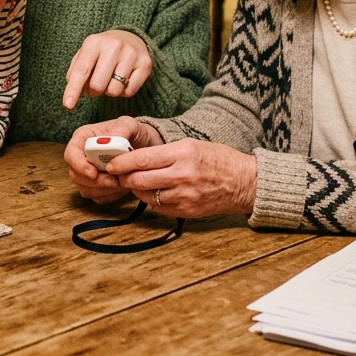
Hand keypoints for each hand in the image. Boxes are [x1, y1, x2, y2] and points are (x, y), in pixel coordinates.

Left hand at [62, 30, 152, 108]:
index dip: (73, 90)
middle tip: (95, 85)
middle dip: (93, 91)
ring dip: (109, 91)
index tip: (67, 105)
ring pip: (114, 91)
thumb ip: (75, 71)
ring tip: (110, 80)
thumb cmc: (102, 51)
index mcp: (94, 42)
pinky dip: (123, 91)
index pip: (82, 71)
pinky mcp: (145, 64)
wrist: (130, 38)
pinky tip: (123, 79)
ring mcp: (131, 54)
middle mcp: (114, 46)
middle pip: (98, 86)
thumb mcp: (86, 53)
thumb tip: (72, 93)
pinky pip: (129, 92)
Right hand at [63, 116, 162, 204]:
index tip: (93, 173)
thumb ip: (121, 129)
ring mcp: (87, 173)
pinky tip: (123, 186)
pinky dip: (110, 195)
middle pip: (75, 175)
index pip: (71, 154)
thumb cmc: (132, 132)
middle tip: (115, 181)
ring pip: (85, 189)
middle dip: (95, 182)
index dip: (79, 165)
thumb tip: (110, 141)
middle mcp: (81, 156)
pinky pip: (98, 197)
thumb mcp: (129, 124)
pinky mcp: (96, 187)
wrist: (143, 146)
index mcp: (83, 138)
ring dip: (104, 190)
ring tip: (123, 182)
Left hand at [107, 139, 258, 218]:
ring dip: (136, 190)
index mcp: (182, 153)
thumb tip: (135, 158)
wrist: (244, 183)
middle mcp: (181, 175)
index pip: (141, 159)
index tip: (111, 163)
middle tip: (118, 174)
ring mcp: (183, 196)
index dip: (121, 162)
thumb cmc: (218, 159)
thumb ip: (163, 152)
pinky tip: (153, 192)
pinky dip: (151, 199)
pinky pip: (158, 207)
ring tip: (135, 182)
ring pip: (145, 195)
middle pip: (138, 180)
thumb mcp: (191, 145)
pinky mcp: (185, 211)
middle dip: (123, 178)